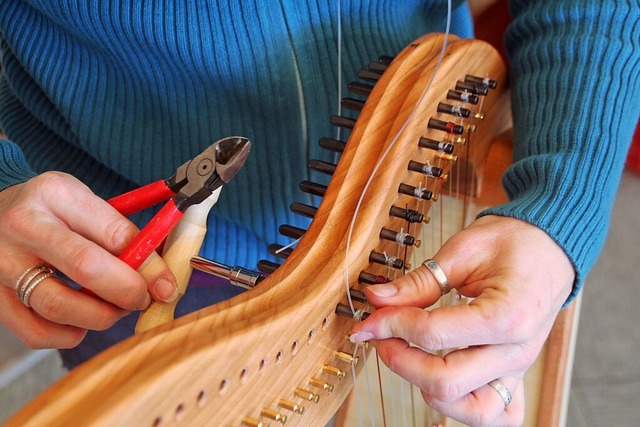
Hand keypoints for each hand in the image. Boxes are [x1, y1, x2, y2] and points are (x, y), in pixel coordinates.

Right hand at [0, 172, 176, 348]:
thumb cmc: (50, 210)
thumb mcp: (85, 202)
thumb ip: (121, 232)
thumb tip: (162, 275)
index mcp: (56, 195)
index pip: (114, 234)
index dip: (148, 266)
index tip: (167, 285)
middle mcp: (24, 227)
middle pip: (87, 268)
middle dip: (127, 292)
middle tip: (143, 299)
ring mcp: (3, 265)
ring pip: (60, 306)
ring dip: (101, 316)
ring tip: (114, 308)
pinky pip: (37, 332)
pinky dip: (70, 334)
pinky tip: (82, 320)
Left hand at [350, 215, 574, 425]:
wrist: (549, 248)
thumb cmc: (512, 244)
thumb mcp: (461, 252)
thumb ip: (418, 282)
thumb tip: (377, 300)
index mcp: (507, 314)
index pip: (433, 334)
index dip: (391, 325)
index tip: (371, 317)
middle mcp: (517, 350)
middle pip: (446, 381)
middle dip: (400, 359)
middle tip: (381, 334)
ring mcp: (519, 368)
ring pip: (473, 411)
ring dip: (430, 390)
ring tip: (409, 358)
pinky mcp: (517, 375)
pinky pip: (498, 415)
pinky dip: (467, 409)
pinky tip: (444, 386)